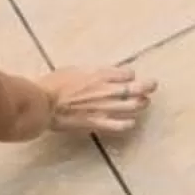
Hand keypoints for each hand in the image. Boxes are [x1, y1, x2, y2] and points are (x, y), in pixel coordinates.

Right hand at [39, 65, 155, 136]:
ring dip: (142, 103)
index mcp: (99, 74)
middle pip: (138, 87)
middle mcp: (107, 90)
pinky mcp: (98, 122)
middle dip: (148, 86)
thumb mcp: (72, 70)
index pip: (128, 73)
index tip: (127, 78)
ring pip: (135, 105)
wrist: (42, 104)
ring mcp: (105, 107)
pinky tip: (129, 122)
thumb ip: (89, 72)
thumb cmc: (52, 85)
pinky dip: (128, 123)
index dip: (129, 75)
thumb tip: (99, 73)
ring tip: (143, 103)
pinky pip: (121, 125)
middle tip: (151, 86)